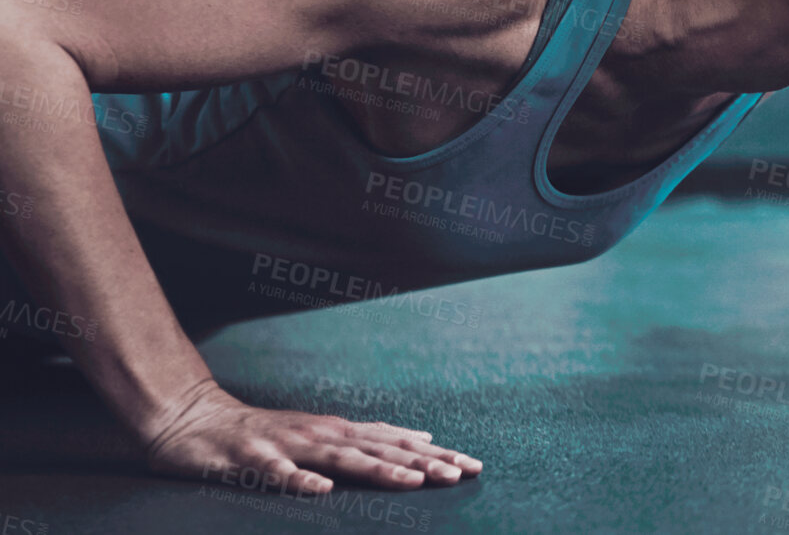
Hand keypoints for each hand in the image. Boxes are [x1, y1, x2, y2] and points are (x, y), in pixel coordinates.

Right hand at [141, 378, 481, 492]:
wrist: (191, 419)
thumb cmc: (264, 432)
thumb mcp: (324, 432)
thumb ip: (372, 437)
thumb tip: (425, 438)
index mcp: (339, 431)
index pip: (398, 442)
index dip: (436, 455)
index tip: (474, 467)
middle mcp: (320, 434)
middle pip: (380, 449)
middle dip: (422, 463)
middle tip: (460, 475)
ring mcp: (287, 445)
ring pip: (340, 458)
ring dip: (379, 469)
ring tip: (413, 481)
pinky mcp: (251, 459)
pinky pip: (277, 474)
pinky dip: (300, 481)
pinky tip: (322, 491)